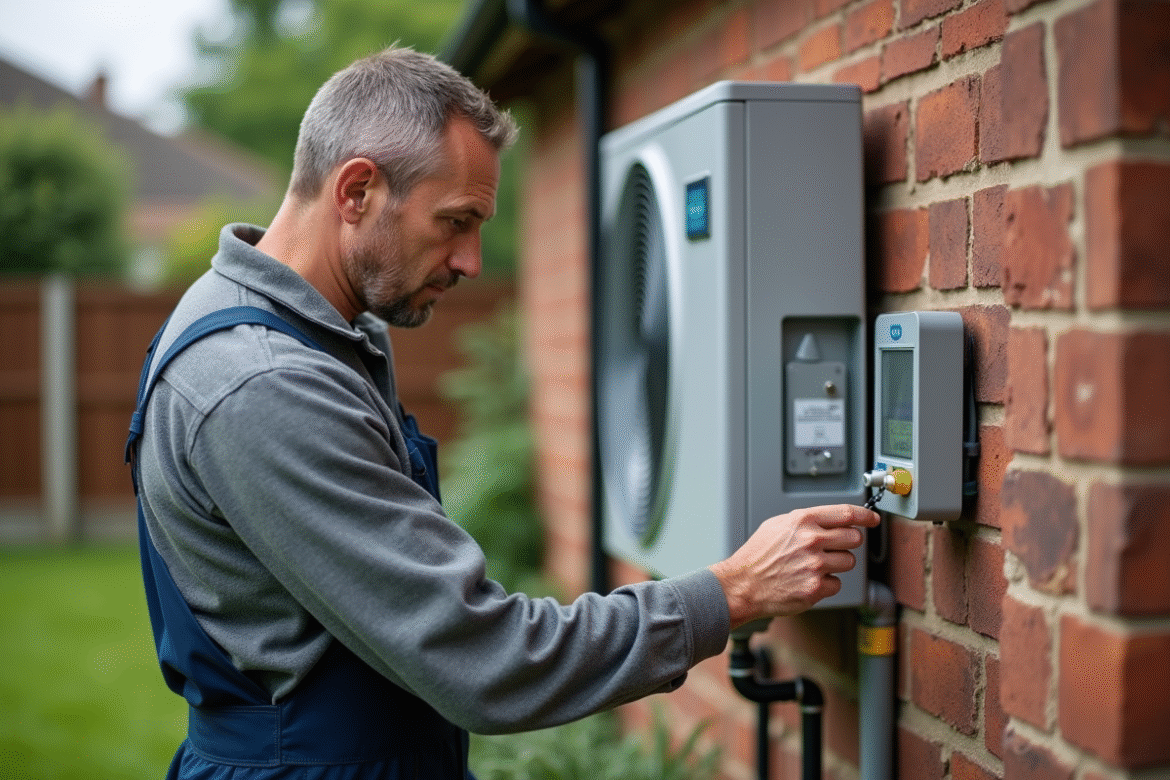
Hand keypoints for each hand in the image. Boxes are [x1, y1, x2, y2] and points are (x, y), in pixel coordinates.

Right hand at [709, 505, 879, 628]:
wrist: (744, 585)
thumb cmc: (757, 556)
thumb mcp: (777, 525)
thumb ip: (805, 521)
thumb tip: (830, 520)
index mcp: (803, 521)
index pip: (846, 514)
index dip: (865, 516)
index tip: (872, 520)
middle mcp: (811, 541)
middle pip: (854, 537)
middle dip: (848, 542)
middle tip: (834, 547)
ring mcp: (815, 565)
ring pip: (849, 561)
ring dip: (837, 564)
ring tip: (815, 566)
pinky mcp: (816, 588)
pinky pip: (837, 583)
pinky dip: (826, 584)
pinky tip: (808, 580)